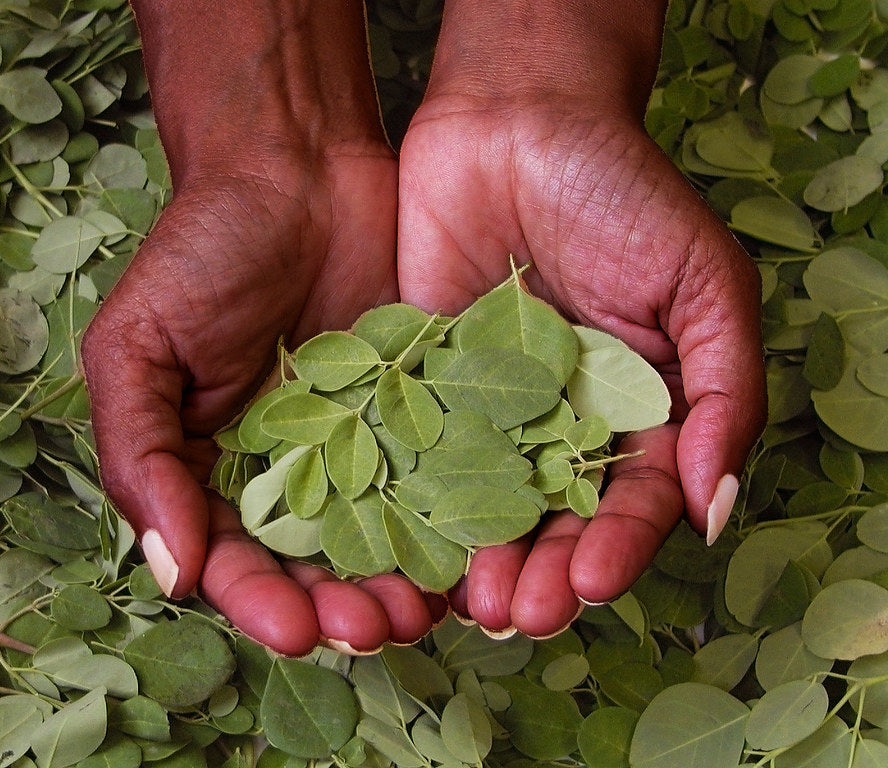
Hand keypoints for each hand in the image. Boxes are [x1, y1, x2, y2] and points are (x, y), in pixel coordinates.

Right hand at [81, 0, 444, 655]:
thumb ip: (141, 454)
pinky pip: (433, 476)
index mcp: (211, 466)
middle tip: (378, 630)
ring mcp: (359, 442)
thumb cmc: (202, 249)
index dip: (259, 602)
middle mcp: (287, 468)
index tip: (296, 630)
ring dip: (399, 581)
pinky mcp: (416, 410)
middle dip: (340, 606)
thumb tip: (169, 572)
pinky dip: (449, 520)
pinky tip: (469, 554)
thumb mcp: (138, 346)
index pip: (231, 559)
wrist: (297, 169)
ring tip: (426, 609)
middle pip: (313, 564)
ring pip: (380, 535)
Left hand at [398, 89, 765, 636]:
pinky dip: (411, 498)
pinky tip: (404, 543)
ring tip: (469, 601)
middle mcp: (556, 421)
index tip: (593, 582)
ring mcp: (484, 407)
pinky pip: (414, 449)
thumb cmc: (623, 192)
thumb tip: (715, 506)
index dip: (617, 546)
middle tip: (518, 614)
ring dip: (477, 555)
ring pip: (481, 501)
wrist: (517, 119)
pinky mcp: (419, 382)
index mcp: (632, 411)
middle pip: (552, 518)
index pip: (631, 500)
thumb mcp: (703, 282)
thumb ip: (723, 391)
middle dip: (542, 571)